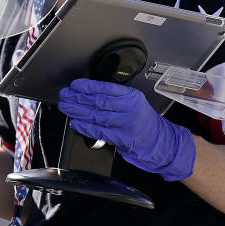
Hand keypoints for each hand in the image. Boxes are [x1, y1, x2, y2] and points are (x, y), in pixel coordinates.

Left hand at [58, 78, 195, 180]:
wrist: (159, 140)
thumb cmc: (142, 120)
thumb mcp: (133, 102)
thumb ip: (114, 97)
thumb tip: (87, 93)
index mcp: (132, 97)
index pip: (106, 88)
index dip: (88, 86)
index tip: (75, 85)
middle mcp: (130, 109)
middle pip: (99, 102)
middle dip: (78, 98)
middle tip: (65, 95)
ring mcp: (126, 125)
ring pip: (97, 116)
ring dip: (78, 111)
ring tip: (66, 107)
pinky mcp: (122, 139)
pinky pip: (99, 131)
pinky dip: (85, 127)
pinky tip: (75, 122)